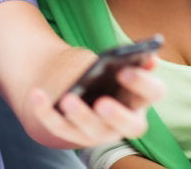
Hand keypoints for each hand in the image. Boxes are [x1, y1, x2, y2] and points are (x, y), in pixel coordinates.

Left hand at [28, 58, 164, 147]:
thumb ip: (126, 61)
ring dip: (80, 116)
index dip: (142, 83)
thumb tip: (145, 57)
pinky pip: (58, 126)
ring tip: (68, 99)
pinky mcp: (71, 133)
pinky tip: (37, 95)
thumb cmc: (99, 73)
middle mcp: (124, 121)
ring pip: (92, 130)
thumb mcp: (110, 64)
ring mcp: (98, 132)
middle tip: (103, 103)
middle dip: (117, 115)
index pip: (153, 93)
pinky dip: (46, 111)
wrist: (70, 88)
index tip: (125, 70)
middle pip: (129, 125)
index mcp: (139, 98)